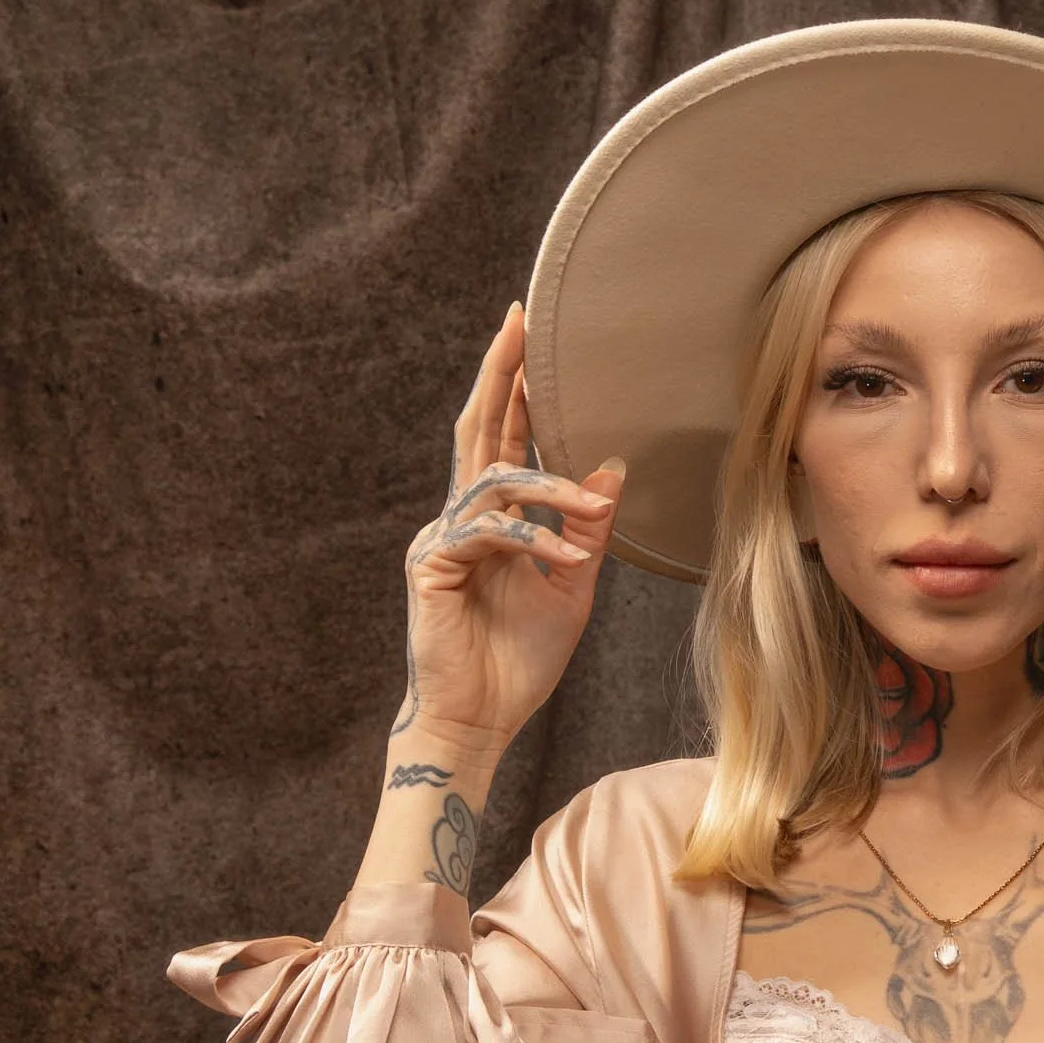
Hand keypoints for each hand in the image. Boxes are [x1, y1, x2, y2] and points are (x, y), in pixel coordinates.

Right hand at [389, 304, 624, 761]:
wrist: (482, 721)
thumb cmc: (520, 661)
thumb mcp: (572, 587)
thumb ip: (587, 528)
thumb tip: (611, 467)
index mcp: (494, 519)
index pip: (504, 438)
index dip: (515, 386)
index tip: (530, 335)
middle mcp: (462, 518)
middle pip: (478, 429)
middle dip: (500, 374)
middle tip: (518, 321)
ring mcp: (443, 538)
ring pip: (494, 479)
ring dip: (551, 485)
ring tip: (593, 505)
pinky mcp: (432, 565)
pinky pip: (488, 532)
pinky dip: (532, 540)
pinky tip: (563, 560)